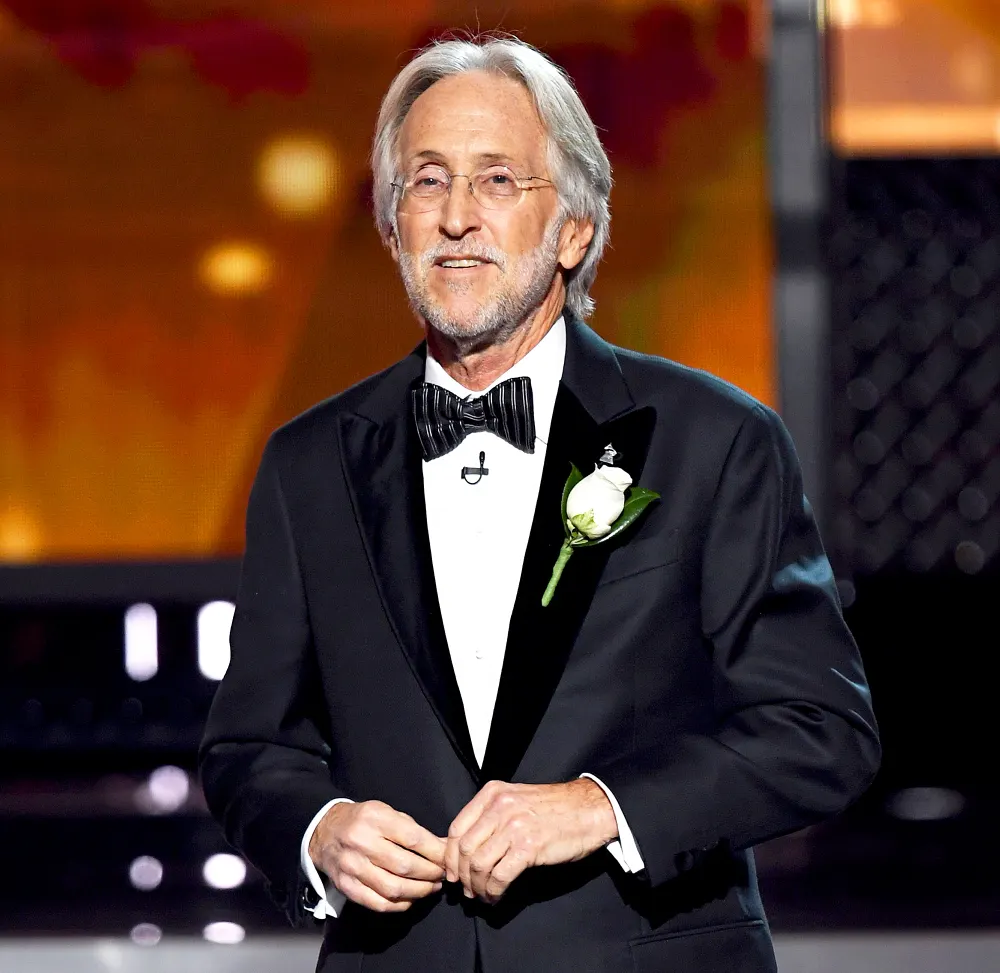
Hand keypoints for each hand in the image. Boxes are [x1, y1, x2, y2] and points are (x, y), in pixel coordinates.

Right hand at [309, 801, 446, 912]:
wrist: (325, 831)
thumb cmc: (363, 820)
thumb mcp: (386, 812)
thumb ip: (413, 830)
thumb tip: (443, 846)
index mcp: (375, 818)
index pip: (413, 839)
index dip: (435, 852)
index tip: (447, 858)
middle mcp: (362, 842)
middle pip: (405, 866)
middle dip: (430, 874)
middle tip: (442, 875)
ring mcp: (352, 866)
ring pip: (393, 888)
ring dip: (419, 892)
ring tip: (431, 887)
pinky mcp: (346, 886)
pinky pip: (378, 903)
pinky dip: (399, 905)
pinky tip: (411, 899)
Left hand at [445, 778, 617, 903]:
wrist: (589, 810)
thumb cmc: (554, 809)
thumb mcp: (516, 800)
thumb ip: (491, 816)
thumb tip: (467, 848)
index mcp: (493, 793)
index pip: (456, 828)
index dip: (449, 856)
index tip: (453, 873)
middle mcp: (499, 806)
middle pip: (463, 849)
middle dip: (461, 876)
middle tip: (467, 890)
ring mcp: (514, 826)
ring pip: (478, 864)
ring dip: (477, 887)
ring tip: (483, 895)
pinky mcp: (529, 847)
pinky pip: (499, 876)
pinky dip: (493, 892)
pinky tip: (497, 897)